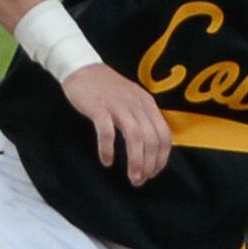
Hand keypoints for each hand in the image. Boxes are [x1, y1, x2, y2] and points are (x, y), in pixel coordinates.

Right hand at [60, 65, 173, 185]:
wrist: (82, 68)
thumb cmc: (107, 89)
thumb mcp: (132, 99)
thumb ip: (142, 118)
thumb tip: (150, 148)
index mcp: (147, 104)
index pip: (164, 134)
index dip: (162, 157)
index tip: (154, 172)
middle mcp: (137, 104)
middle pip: (152, 139)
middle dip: (150, 164)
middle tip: (141, 180)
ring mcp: (118, 105)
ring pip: (135, 137)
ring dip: (136, 161)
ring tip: (133, 177)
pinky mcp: (99, 108)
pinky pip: (107, 132)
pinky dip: (108, 149)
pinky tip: (107, 161)